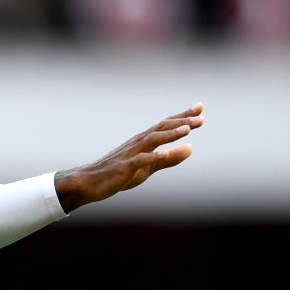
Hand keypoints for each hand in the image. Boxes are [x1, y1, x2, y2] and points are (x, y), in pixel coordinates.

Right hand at [54, 101, 203, 211]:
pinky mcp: (124, 167)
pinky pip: (140, 160)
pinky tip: (166, 154)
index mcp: (143, 141)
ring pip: (152, 140)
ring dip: (170, 134)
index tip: (200, 107)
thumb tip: (191, 149)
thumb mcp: (148, 168)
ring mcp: (130, 153)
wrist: (88, 182)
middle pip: (162, 128)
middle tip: (200, 118)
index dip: (183, 116)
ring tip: (187, 130)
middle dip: (181, 122)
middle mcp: (138, 143)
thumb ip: (169, 159)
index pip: (166, 125)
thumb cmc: (118, 174)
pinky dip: (154, 156)